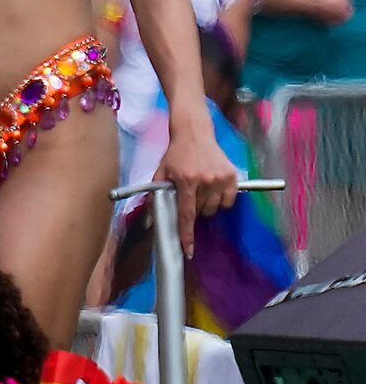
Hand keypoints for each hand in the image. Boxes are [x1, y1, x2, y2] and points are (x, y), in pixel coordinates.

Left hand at [160, 116, 240, 249]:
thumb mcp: (161, 172)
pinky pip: (229, 202)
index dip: (186, 234)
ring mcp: (221, 178)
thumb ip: (156, 197)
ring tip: (199, 189)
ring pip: (215, 209)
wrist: (194, 133)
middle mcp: (206, 180)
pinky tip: (212, 189)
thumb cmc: (175, 154)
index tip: (188, 250)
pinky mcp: (233, 176)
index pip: (187, 214)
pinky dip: (220, 200)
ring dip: (206, 205)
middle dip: (193, 210)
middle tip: (188, 196)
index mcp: (186, 180)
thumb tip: (151, 221)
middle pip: (201, 212)